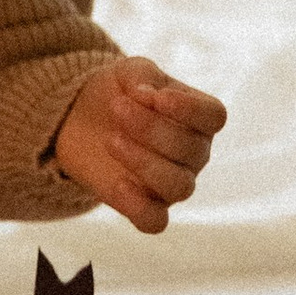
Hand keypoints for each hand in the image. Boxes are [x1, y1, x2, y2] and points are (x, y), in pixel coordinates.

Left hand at [45, 55, 224, 233]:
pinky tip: (117, 183)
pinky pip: (155, 221)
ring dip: (143, 162)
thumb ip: (143, 76)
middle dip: (151, 128)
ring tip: (111, 139)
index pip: (214, 116)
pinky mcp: (145, 207)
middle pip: (192, 149)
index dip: (189, 109)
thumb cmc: (119, 93)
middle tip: (116, 108)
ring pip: (179, 187)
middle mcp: (193, 154)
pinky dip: (138, 206)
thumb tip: (149, 95)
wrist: (81, 118)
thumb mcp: (128, 72)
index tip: (156, 96)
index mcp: (198, 118)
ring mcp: (173, 184)